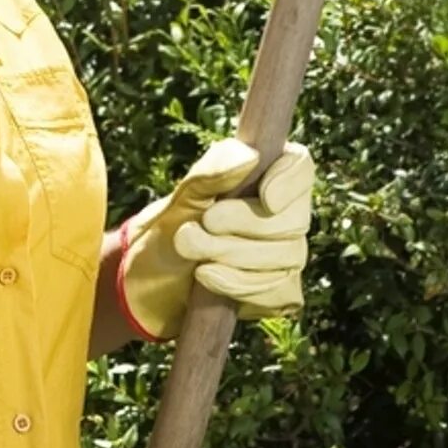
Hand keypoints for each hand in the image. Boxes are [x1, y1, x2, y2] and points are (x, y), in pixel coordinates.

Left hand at [115, 139, 313, 340]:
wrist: (147, 285)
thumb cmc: (166, 231)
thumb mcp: (179, 199)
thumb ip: (211, 173)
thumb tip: (250, 156)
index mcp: (264, 176)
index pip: (300, 167)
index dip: (289, 181)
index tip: (264, 197)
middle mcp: (284, 214)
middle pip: (295, 218)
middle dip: (243, 225)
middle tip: (198, 227)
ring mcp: (286, 254)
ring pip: (287, 256)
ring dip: (232, 256)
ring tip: (190, 252)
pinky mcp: (280, 291)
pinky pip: (279, 290)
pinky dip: (240, 285)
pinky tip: (208, 278)